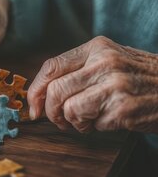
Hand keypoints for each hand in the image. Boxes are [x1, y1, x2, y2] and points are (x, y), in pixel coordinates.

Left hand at [28, 36, 157, 132]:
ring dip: (73, 122)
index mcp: (97, 47)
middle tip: (60, 120)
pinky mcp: (124, 108)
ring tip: (88, 120)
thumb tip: (41, 93)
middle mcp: (104, 62)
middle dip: (51, 112)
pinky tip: (108, 121)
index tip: (34, 107)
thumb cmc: (141, 77)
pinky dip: (94, 128)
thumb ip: (79, 70)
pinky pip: (91, 125)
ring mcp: (115, 85)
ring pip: (69, 109)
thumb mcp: (111, 60)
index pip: (51, 66)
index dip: (36, 90)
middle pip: (55, 90)